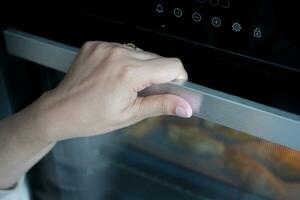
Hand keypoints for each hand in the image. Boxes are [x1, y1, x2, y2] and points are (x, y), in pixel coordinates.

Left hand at [34, 41, 191, 141]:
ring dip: (140, 66)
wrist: (60, 110)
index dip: (177, 77)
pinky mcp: (96, 44)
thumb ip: (161, 105)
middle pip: (157, 57)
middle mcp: (119, 53)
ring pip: (140, 52)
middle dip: (157, 74)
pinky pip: (122, 48)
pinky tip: (113, 75)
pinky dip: (124, 61)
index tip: (171, 87)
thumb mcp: (130, 115)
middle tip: (143, 91)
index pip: (172, 65)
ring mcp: (106, 46)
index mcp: (130, 73)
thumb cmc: (92, 117)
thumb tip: (186, 108)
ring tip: (125, 84)